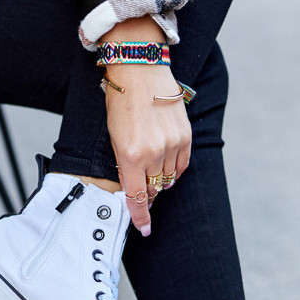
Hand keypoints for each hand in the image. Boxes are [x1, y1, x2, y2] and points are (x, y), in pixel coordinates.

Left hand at [104, 62, 191, 235]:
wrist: (140, 70)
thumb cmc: (121, 101)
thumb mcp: (114, 137)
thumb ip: (124, 164)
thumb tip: (135, 188)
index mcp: (130, 155)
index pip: (137, 198)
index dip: (140, 218)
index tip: (144, 229)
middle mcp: (153, 153)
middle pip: (153, 190)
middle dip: (147, 194)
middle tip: (143, 191)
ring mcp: (172, 144)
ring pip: (169, 178)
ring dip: (160, 180)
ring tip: (152, 167)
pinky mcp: (185, 136)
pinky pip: (182, 165)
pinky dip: (174, 169)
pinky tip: (166, 163)